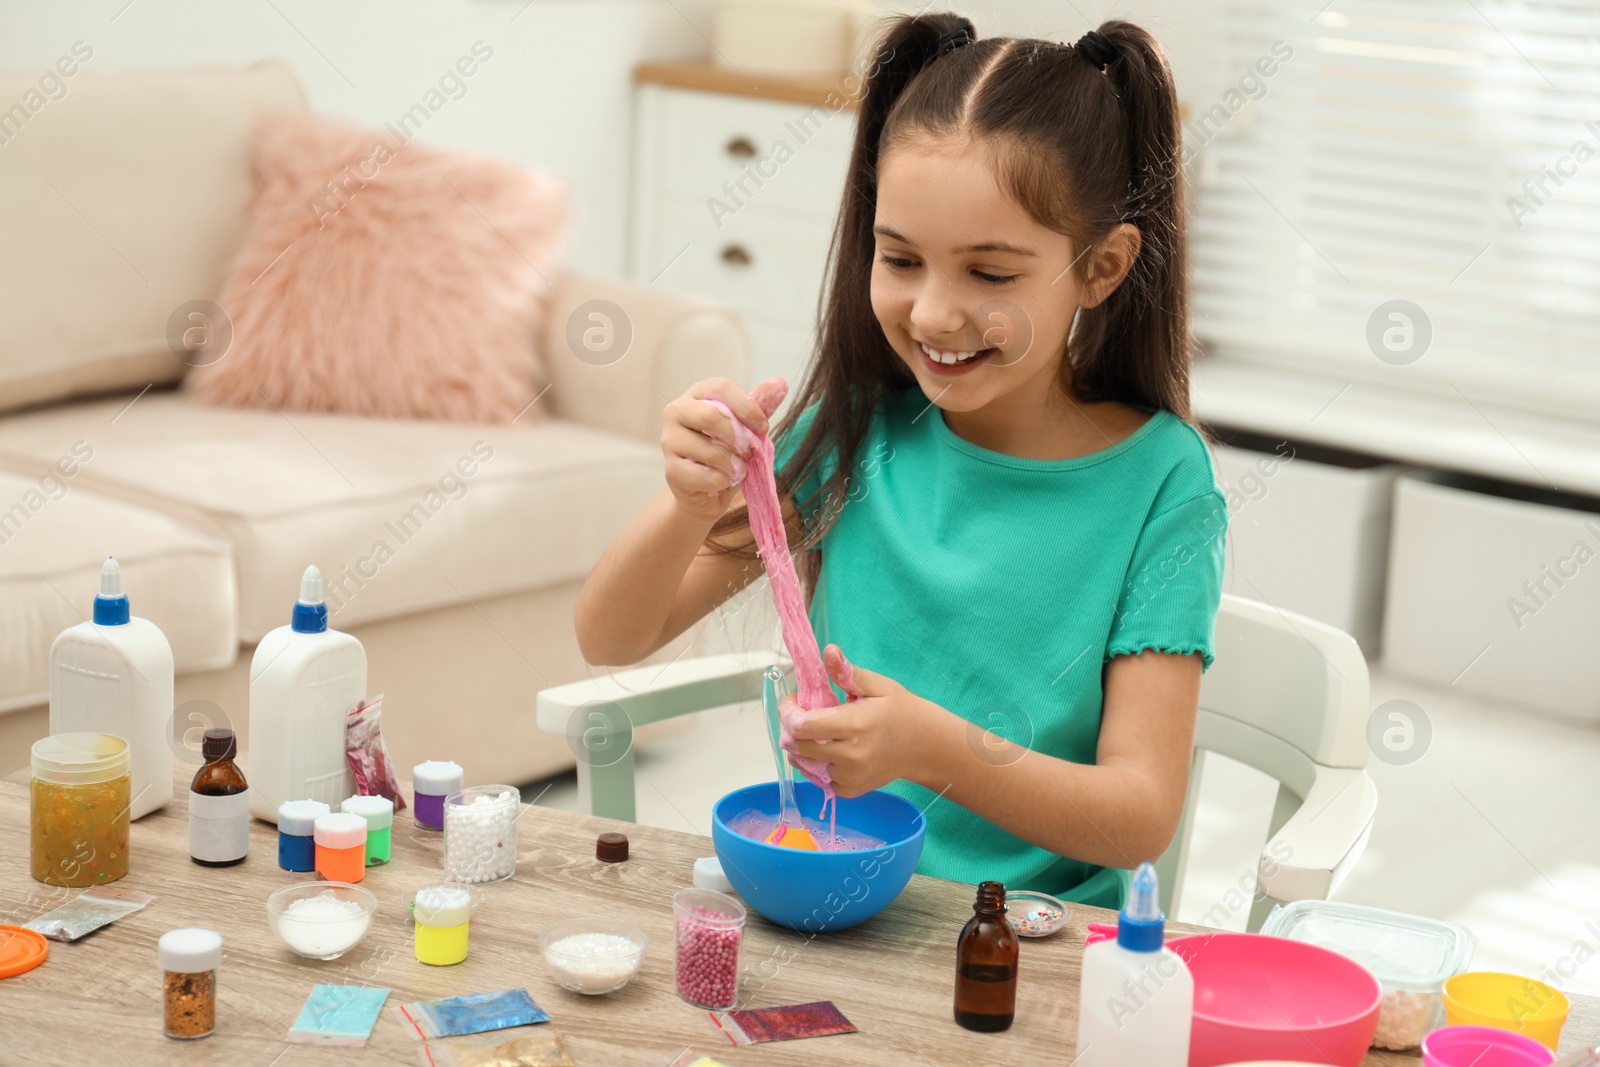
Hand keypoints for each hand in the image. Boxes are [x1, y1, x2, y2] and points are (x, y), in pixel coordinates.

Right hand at [660, 377, 786, 522]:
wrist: (705, 491)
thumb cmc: (725, 452)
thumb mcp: (745, 428)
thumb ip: (759, 406)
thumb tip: (780, 383)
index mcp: (696, 394)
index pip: (720, 387)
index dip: (746, 406)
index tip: (763, 427)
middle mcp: (676, 412)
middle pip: (710, 416)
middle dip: (737, 437)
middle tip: (750, 451)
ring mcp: (669, 441)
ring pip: (709, 450)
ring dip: (733, 464)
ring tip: (738, 469)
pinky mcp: (670, 470)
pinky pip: (705, 475)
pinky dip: (722, 481)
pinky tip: (722, 481)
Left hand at [786, 645, 933, 797]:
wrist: (925, 747)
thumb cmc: (900, 710)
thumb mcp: (878, 686)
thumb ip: (848, 672)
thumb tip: (828, 651)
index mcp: (856, 726)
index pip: (803, 726)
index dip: (788, 712)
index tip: (794, 700)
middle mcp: (851, 756)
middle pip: (797, 746)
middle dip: (791, 728)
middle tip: (804, 714)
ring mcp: (849, 777)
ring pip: (804, 763)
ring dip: (802, 746)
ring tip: (819, 731)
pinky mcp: (849, 791)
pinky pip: (818, 778)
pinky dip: (816, 763)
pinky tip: (831, 749)